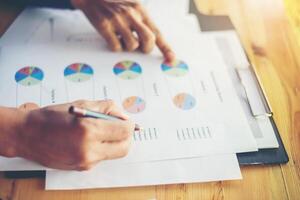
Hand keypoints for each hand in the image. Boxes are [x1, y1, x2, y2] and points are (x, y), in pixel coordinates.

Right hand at [15, 100, 133, 170]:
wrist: (28, 135)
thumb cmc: (52, 117)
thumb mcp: (82, 105)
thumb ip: (107, 108)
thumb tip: (124, 117)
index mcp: (89, 130)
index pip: (124, 131)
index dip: (130, 124)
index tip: (127, 121)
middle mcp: (89, 149)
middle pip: (124, 147)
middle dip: (127, 136)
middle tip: (121, 127)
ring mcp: (85, 161)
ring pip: (114, 154)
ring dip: (115, 142)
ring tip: (103, 131)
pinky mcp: (81, 168)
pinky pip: (101, 158)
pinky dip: (102, 148)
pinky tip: (91, 139)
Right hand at [71, 0, 174, 60]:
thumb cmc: (113, 4)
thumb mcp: (131, 7)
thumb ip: (141, 22)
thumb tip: (149, 43)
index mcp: (141, 11)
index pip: (157, 32)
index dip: (166, 48)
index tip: (171, 59)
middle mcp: (132, 14)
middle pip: (148, 40)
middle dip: (145, 49)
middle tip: (139, 48)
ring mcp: (118, 20)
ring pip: (132, 45)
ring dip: (127, 47)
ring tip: (121, 38)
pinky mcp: (105, 25)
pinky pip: (116, 47)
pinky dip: (115, 47)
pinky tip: (111, 38)